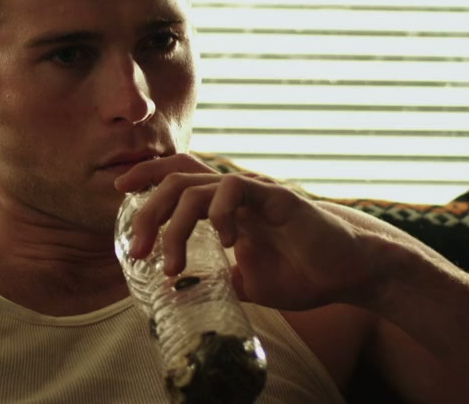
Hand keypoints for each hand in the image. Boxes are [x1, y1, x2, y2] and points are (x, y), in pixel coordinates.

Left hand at [114, 154, 437, 311]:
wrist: (351, 271)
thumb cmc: (304, 272)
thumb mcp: (248, 282)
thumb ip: (217, 279)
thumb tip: (182, 293)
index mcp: (226, 205)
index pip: (178, 176)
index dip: (146, 176)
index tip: (117, 189)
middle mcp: (236, 191)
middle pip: (176, 179)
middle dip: (146, 211)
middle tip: (134, 249)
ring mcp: (255, 191)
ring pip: (197, 188)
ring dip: (175, 226)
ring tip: (172, 263)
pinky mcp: (277, 197)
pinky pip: (235, 191)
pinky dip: (220, 216)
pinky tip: (225, 245)